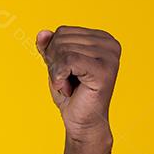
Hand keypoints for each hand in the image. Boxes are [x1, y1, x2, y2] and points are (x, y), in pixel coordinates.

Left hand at [35, 26, 120, 142]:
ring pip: (63, 50)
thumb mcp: (56, 64)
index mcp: (102, 38)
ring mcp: (109, 57)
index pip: (63, 31)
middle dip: (54, 63)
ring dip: (57, 73)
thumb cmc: (71, 93)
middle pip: (62, 40)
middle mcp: (110, 44)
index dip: (53, 53)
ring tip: (70, 86)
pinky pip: (67, 61)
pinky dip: (59, 77)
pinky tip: (68, 89)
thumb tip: (42, 33)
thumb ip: (49, 47)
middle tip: (67, 81)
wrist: (81, 122)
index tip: (66, 71)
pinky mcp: (104, 70)